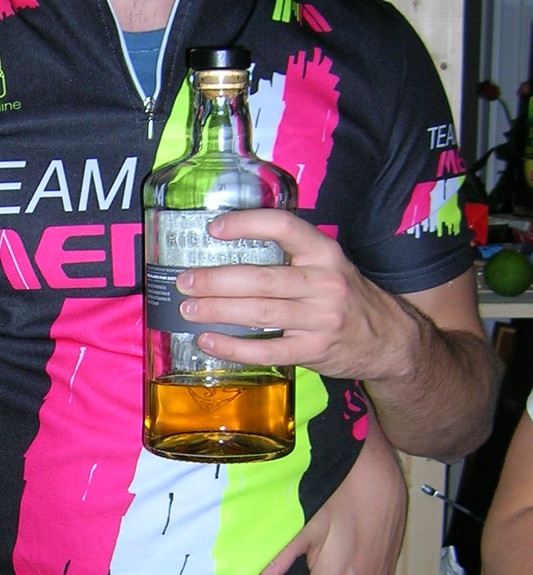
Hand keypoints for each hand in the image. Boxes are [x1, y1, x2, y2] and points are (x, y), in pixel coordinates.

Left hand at [177, 210, 408, 381]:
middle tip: (185, 282)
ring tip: (188, 309)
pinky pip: (266, 350)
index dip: (246, 224)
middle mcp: (324, 282)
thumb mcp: (330, 266)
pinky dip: (233, 347)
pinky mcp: (314, 350)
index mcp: (325, 252)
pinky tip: (209, 341)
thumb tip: (229, 251)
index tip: (212, 229)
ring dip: (217, 311)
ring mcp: (320, 318)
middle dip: (216, 280)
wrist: (390, 341)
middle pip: (261, 278)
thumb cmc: (348, 298)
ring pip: (260, 312)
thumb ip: (292, 257)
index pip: (283, 227)